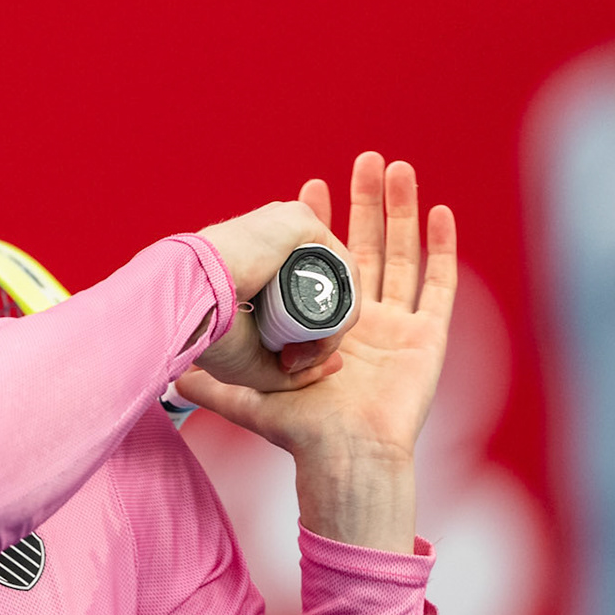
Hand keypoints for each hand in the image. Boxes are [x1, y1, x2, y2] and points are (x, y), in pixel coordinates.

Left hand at [177, 153, 456, 469]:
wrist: (343, 455)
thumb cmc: (301, 432)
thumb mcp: (249, 397)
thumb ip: (214, 385)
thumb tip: (173, 377)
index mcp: (325, 324)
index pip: (322, 261)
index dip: (319, 223)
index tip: (309, 187)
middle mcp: (364, 319)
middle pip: (368, 245)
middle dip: (364, 201)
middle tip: (362, 159)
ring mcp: (398, 327)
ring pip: (403, 253)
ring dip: (401, 210)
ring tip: (397, 167)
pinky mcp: (427, 338)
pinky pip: (439, 285)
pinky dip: (441, 248)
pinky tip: (439, 211)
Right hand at [193, 200, 353, 392]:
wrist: (186, 304)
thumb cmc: (207, 333)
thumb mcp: (252, 361)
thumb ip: (292, 370)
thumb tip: (335, 366)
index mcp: (255, 266)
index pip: (299, 297)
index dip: (305, 334)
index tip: (287, 362)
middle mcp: (272, 244)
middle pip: (320, 289)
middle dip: (321, 332)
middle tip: (296, 359)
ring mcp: (286, 229)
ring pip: (333, 280)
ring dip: (334, 323)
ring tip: (309, 350)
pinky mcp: (299, 221)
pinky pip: (341, 265)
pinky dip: (343, 301)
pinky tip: (325, 327)